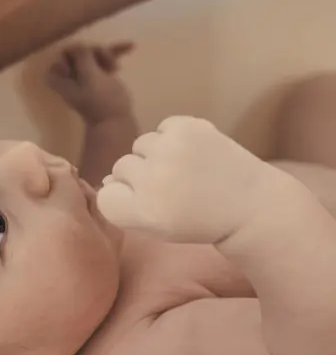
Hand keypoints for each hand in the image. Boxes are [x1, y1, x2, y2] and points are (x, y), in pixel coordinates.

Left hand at [46, 41, 133, 123]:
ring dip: (105, 53)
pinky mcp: (99, 75)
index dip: (71, 55)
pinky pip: (104, 58)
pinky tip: (131, 46)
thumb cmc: (101, 102)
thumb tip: (78, 43)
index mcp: (61, 79)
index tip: (84, 60)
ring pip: (92, 53)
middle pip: (77, 52)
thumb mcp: (90, 78)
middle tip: (104, 61)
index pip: (59, 58)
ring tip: (115, 66)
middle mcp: (70, 76)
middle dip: (92, 52)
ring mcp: (85, 75)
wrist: (115, 121)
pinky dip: (114, 53)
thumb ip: (82, 59)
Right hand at [96, 116, 282, 244]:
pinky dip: (173, 138)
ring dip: (155, 155)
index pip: (105, 196)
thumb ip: (123, 206)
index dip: (122, 198)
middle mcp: (151, 180)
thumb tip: (107, 179)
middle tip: (171, 189)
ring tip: (182, 169)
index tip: (147, 205)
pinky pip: (162, 127)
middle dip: (139, 177)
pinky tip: (192, 153)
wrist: (250, 206)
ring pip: (140, 145)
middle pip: (119, 168)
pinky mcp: (187, 128)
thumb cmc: (198, 221)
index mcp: (142, 212)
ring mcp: (169, 150)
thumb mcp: (155, 226)